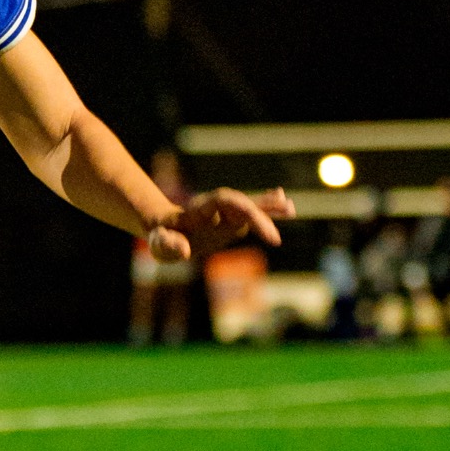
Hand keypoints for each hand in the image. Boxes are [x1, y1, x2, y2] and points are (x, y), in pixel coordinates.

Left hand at [147, 184, 291, 261]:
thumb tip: (184, 249)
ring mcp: (226, 213)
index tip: (256, 225)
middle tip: (275, 240)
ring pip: (251, 206)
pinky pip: (252, 214)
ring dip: (270, 206)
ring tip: (289, 208)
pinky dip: (268, 211)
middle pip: (243, 204)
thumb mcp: (160, 245)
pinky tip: (285, 204)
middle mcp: (217, 207)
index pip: (227, 200)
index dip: (245, 209)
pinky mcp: (232, 221)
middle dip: (261, 217)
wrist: (164, 230)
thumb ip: (168, 244)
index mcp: (201, 208)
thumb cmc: (161, 238)